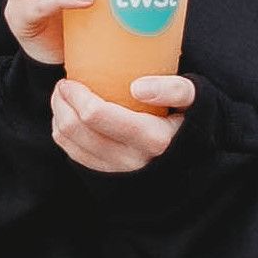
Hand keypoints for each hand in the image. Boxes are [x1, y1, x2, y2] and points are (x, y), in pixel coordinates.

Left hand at [50, 76, 193, 172]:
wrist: (198, 162)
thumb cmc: (194, 120)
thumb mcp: (197, 99)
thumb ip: (175, 89)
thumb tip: (137, 87)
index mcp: (153, 139)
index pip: (97, 115)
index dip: (76, 95)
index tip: (71, 80)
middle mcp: (133, 160)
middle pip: (76, 129)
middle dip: (61, 104)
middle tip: (63, 86)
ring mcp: (119, 172)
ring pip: (70, 144)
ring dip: (59, 118)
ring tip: (63, 99)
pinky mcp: (111, 178)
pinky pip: (75, 156)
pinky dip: (64, 135)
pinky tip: (69, 119)